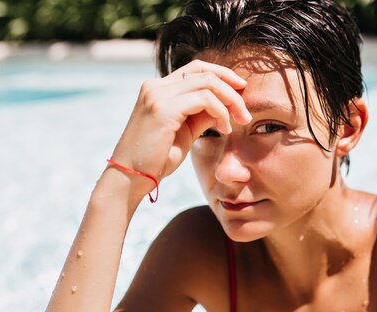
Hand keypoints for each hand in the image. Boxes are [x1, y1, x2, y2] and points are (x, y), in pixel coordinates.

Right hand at [108, 59, 251, 197]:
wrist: (131, 178)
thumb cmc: (156, 160)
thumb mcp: (185, 132)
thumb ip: (202, 114)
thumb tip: (225, 105)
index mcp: (158, 90)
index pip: (196, 69)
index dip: (222, 75)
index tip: (241, 91)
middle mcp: (155, 87)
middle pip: (204, 71)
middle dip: (231, 88)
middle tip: (245, 113)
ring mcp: (157, 95)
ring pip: (208, 83)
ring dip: (230, 101)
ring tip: (238, 122)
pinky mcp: (163, 108)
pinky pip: (204, 99)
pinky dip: (221, 112)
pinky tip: (224, 129)